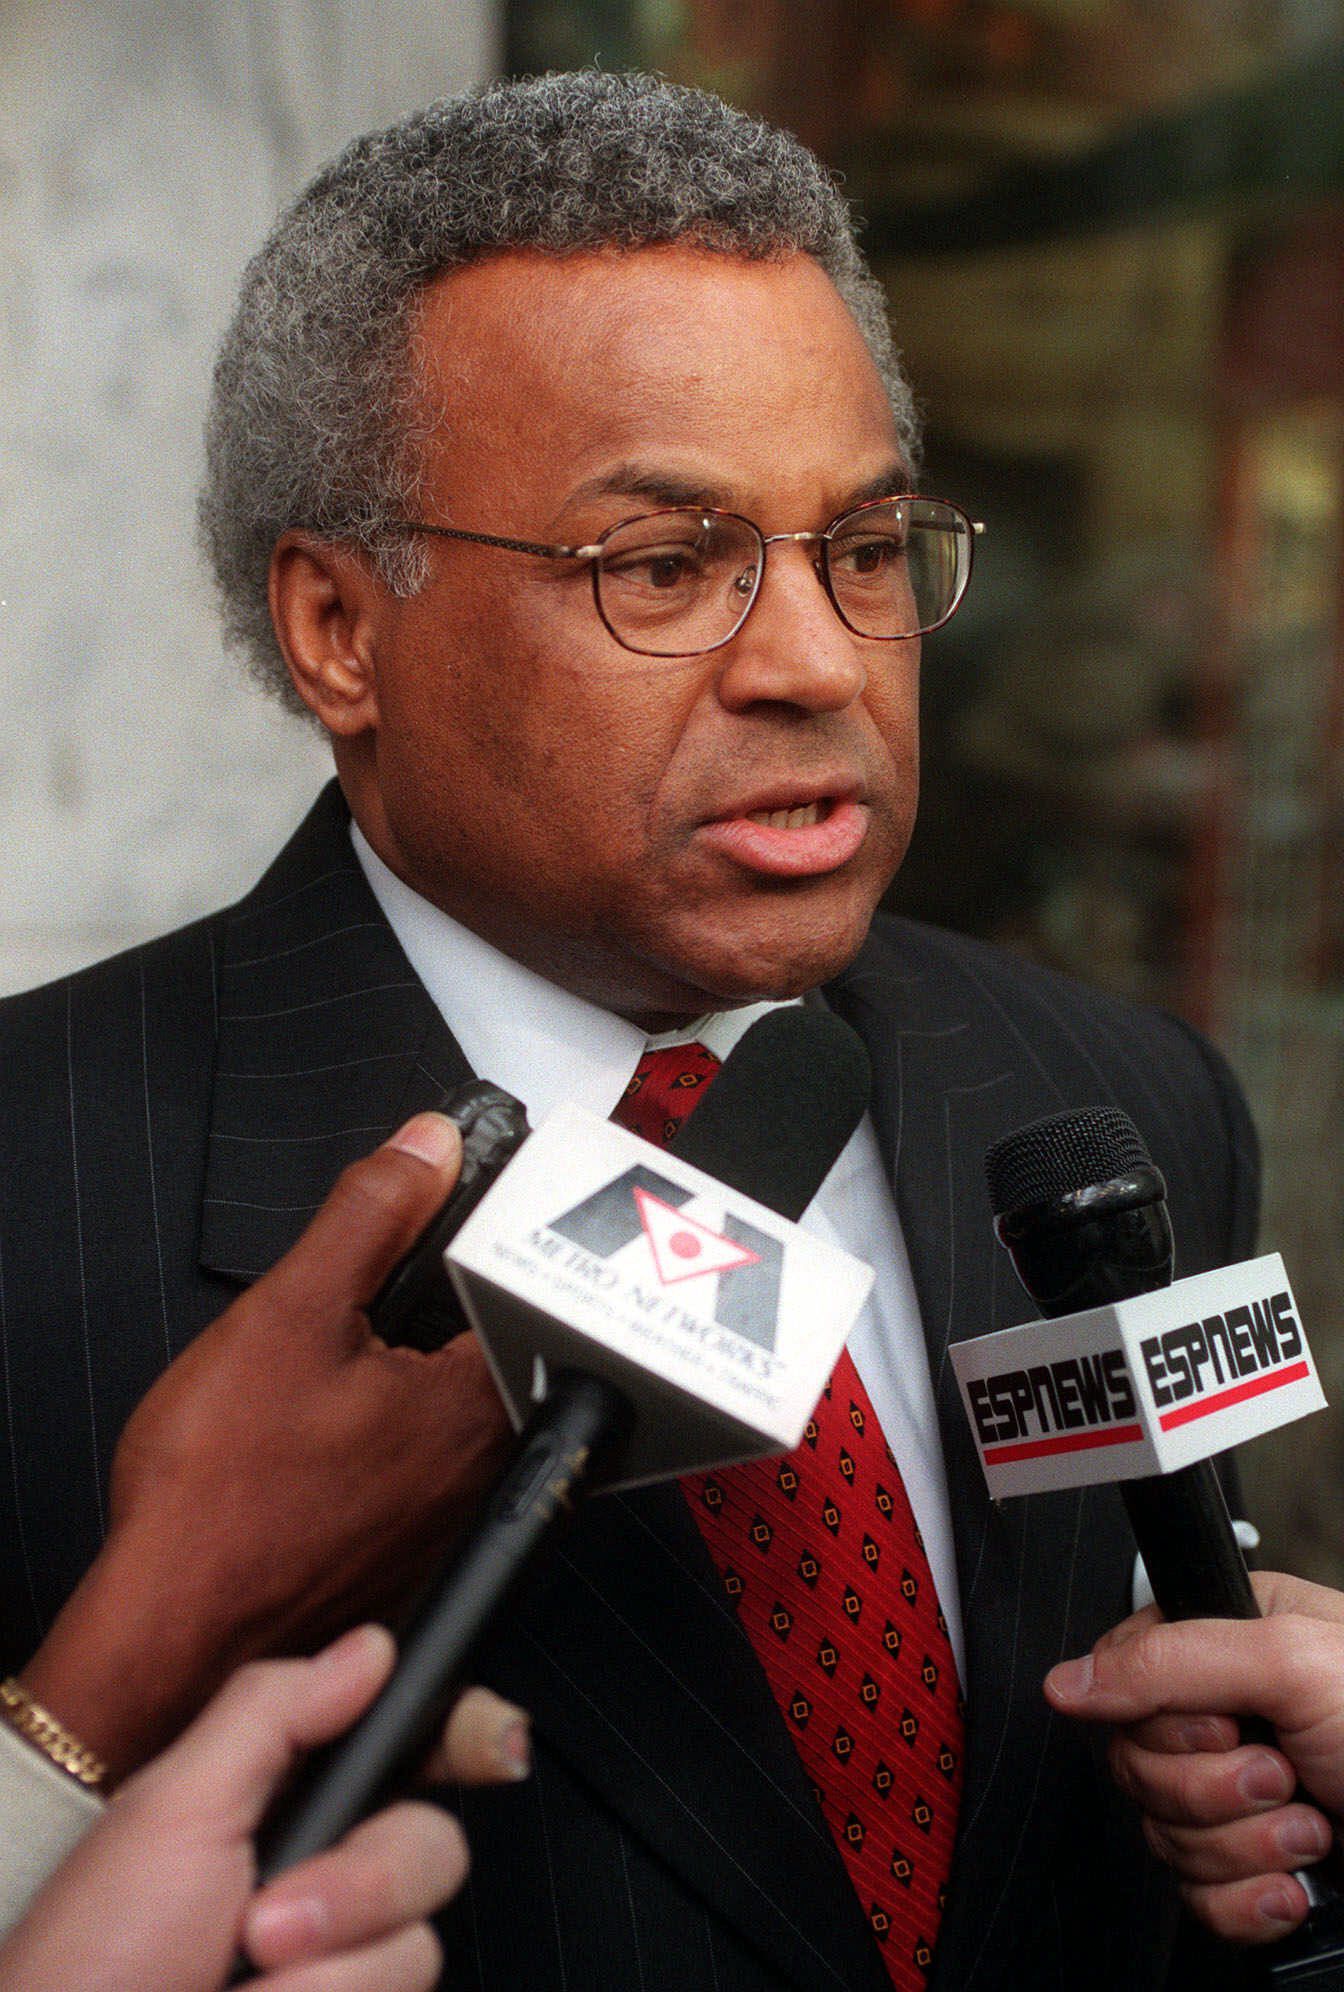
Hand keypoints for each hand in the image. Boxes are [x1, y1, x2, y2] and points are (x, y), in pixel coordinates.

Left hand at [0, 1623, 529, 1991]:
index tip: (497, 1744)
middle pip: (433, 1843)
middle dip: (359, 1885)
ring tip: (240, 1982)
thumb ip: (272, 1711)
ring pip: (418, 1943)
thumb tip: (368, 1646)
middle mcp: (324, 1879)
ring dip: (323, 1972)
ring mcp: (338, 1962)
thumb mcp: (172, 1807)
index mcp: (286, 1801)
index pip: (410, 1748)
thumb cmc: (88, 1964)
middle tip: (266, 1919)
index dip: (471, 1733)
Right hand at [20, 1113, 513, 1780]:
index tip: (447, 1212)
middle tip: (368, 1290)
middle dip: (437, 1302)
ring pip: (454, 1402)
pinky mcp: (408, 1546)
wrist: (170, 1624)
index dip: (484, 1235)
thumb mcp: (291, 1312)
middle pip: (492, 1341)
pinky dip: (382, 1426)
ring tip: (336, 1359)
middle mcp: (486, 1465)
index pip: (524, 1284)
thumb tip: (427, 1148)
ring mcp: (450, 1514)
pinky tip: (319, 1427)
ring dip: (409, 1367)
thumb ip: (370, 1217)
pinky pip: (417, 1457)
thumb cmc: (222, 1491)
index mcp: (480, 1401)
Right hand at [1045, 1571, 1343, 1942]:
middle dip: (1212, 1790)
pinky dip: (1251, 1903)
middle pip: (1137, 1766)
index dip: (1158, 1718)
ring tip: (1314, 1827)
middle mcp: (1230, 1714)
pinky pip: (1199, 1900)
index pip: (1122, 1678)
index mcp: (1230, 1640)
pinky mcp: (1257, 1869)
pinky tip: (1302, 1884)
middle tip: (1284, 1774)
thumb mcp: (1292, 1664)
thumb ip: (1170, 1661)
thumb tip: (1067, 1681)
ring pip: (1165, 1836)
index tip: (1221, 1726)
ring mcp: (1242, 1797)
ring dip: (1246, 1847)